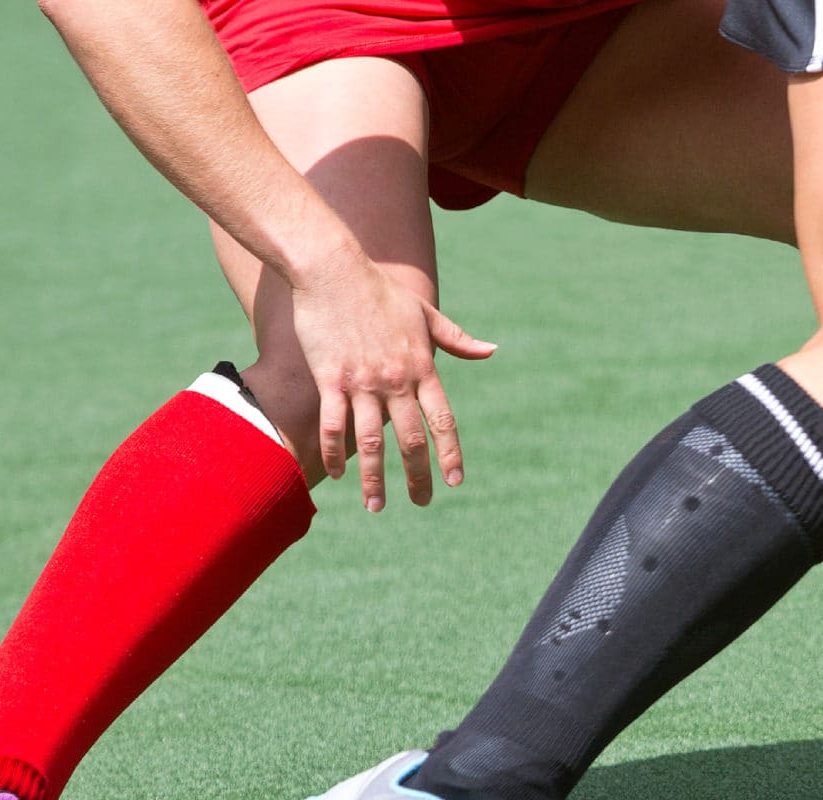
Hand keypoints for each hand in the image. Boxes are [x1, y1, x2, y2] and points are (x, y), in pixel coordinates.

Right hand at [289, 248, 495, 510]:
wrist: (333, 270)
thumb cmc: (380, 291)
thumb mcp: (425, 313)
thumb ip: (457, 339)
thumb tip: (492, 351)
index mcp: (422, 367)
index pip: (442, 420)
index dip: (450, 453)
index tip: (455, 481)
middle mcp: (395, 380)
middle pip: (411, 439)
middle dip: (418, 476)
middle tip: (422, 502)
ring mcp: (362, 381)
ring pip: (372, 441)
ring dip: (375, 478)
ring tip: (376, 506)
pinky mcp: (330, 378)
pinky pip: (335, 425)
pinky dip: (336, 452)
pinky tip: (338, 475)